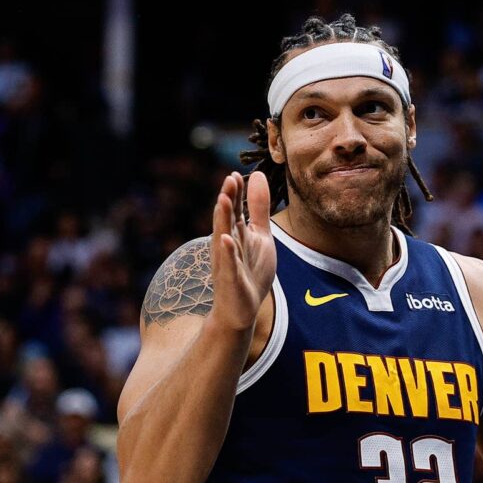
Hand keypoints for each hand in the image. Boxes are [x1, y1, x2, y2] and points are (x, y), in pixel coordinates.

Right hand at [209, 170, 275, 331]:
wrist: (241, 309)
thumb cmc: (250, 271)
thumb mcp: (260, 235)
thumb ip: (258, 208)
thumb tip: (257, 175)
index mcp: (235, 232)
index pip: (234, 208)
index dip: (236, 192)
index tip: (237, 173)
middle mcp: (227, 244)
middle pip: (226, 217)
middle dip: (228, 199)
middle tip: (230, 179)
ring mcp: (227, 261)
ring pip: (223, 236)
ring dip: (222, 218)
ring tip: (222, 199)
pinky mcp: (230, 279)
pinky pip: (228, 263)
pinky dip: (227, 251)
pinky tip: (226, 239)